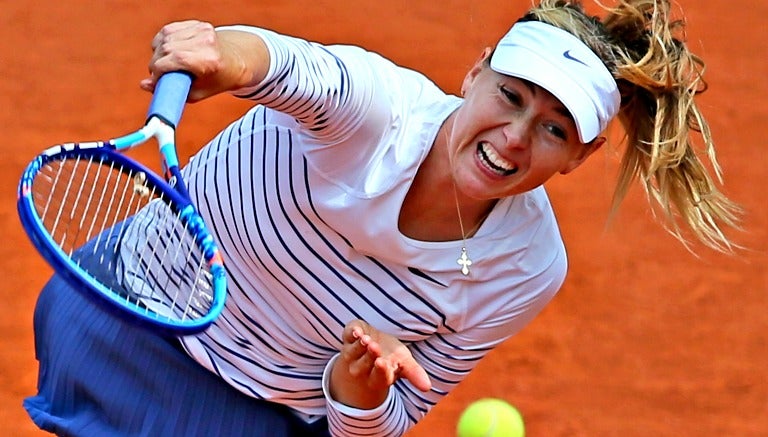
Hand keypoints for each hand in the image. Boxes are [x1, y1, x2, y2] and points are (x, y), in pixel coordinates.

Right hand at [139, 20, 267, 101]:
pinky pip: (169, 30)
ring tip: (167, 63)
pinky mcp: (197, 24)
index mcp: (208, 61)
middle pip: (166, 49)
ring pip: (164, 38)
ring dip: (159, 52)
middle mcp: (205, 42)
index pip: (172, 60)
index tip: (156, 79)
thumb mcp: (196, 93)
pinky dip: (164, 41)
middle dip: (156, 63)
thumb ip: (170, 91)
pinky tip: (170, 51)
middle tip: (160, 74)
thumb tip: (144, 84)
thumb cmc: (216, 81)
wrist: (238, 62)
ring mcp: (202, 30)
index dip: (158, 71)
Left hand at [329, 319, 430, 408]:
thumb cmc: (392, 358)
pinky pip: (347, 336)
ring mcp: (352, 353)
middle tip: (375, 346)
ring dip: (359, 345)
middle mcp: (362, 368)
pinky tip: (357, 330)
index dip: (380, 370)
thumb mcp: (405, 365)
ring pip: (352, 352)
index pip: (379, 377)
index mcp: (378, 377)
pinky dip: (351, 332)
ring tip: (366, 338)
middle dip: (369, 355)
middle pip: (363, 364)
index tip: (382, 362)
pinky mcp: (349, 338)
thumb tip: (427, 387)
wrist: (373, 346)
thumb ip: (414, 374)